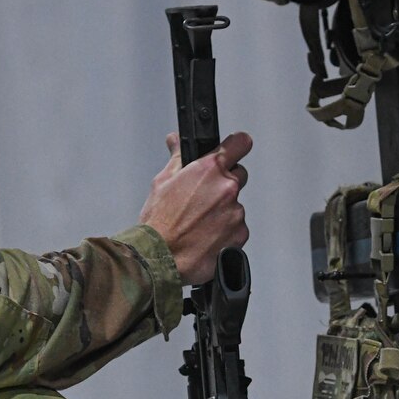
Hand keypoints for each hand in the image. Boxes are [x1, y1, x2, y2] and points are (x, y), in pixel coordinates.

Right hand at [138, 130, 252, 285]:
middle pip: (239, 176)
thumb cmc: (158, 223)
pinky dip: (226, 232)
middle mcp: (227, 188)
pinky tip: (206, 237)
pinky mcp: (240, 235)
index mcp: (209, 169)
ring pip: (235, 205)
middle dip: (224, 184)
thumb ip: (177, 157)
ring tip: (199, 223)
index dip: (236, 146)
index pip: (239, 143)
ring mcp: (235, 212)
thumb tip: (176, 141)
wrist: (159, 258)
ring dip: (223, 211)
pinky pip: (237, 228)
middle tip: (203, 198)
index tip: (234, 150)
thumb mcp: (162, 182)